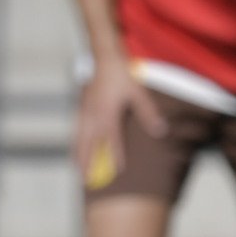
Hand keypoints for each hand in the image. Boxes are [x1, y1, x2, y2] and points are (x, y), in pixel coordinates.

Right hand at [72, 65, 160, 182]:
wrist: (104, 57)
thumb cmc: (122, 74)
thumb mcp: (139, 93)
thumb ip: (148, 114)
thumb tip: (160, 131)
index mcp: (108, 114)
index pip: (112, 141)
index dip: (116, 157)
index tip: (118, 172)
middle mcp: (94, 116)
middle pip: (88, 145)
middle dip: (87, 163)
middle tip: (85, 180)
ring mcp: (85, 111)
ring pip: (79, 138)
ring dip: (78, 154)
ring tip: (77, 168)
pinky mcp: (82, 106)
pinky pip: (76, 129)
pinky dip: (75, 141)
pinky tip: (76, 146)